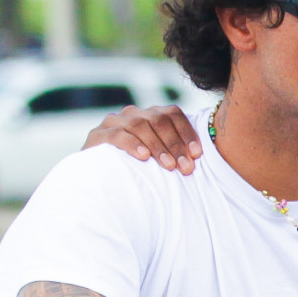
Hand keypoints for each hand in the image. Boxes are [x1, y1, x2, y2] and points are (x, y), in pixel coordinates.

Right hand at [85, 104, 202, 174]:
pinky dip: (132, 144)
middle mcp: (132, 114)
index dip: (187, 132)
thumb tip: (200, 160)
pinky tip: (144, 157)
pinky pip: (117, 135)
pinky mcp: (97, 136)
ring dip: (158, 146)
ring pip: (140, 125)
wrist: (97, 182)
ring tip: (169, 166)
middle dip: (175, 144)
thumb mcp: (158, 162)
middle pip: (158, 120)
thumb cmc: (136, 175)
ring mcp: (113, 123)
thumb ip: (175, 155)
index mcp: (149, 116)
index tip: (197, 154)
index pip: (172, 114)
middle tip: (186, 168)